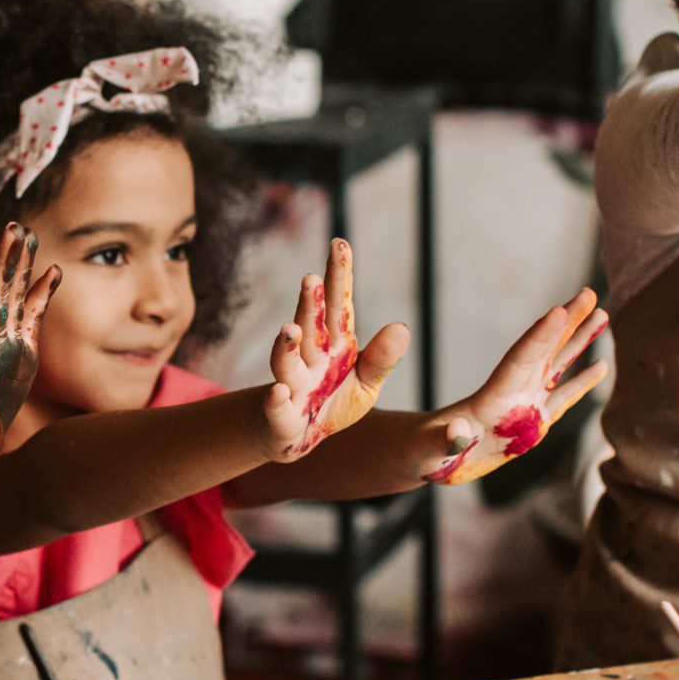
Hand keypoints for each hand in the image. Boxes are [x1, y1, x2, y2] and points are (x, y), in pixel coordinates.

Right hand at [257, 239, 409, 463]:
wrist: (300, 436)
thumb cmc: (335, 401)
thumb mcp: (367, 382)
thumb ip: (382, 358)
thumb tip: (402, 327)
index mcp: (335, 344)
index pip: (337, 304)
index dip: (337, 275)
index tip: (340, 243)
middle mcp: (310, 358)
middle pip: (310, 326)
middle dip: (309, 303)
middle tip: (310, 277)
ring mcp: (293, 385)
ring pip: (286, 361)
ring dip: (287, 345)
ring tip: (290, 330)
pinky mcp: (281, 417)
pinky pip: (277, 408)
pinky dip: (276, 401)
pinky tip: (279, 392)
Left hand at [424, 289, 606, 484]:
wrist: (425, 455)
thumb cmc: (422, 451)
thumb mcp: (428, 447)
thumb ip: (445, 440)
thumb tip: (458, 433)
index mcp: (489, 397)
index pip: (520, 360)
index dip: (540, 337)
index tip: (559, 310)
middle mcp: (511, 394)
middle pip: (544, 351)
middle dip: (566, 323)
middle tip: (588, 292)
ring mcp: (525, 406)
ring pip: (557, 367)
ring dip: (578, 342)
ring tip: (602, 315)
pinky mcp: (533, 423)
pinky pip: (563, 397)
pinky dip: (582, 382)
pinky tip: (602, 366)